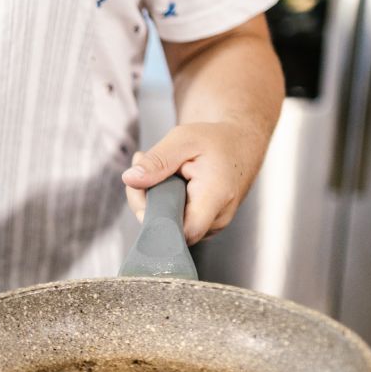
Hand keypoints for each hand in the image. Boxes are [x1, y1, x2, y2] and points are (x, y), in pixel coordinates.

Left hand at [121, 122, 261, 243]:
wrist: (240, 146)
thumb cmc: (216, 141)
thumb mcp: (184, 139)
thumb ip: (157, 160)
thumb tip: (130, 179)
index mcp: (216, 196)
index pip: (182, 232)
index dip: (154, 220)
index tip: (143, 191)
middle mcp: (218, 218)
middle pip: (169, 229)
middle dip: (146, 202)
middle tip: (143, 168)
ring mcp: (212, 225)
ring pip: (170, 226)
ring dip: (154, 201)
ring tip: (159, 171)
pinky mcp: (204, 225)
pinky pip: (176, 222)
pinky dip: (164, 204)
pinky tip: (167, 182)